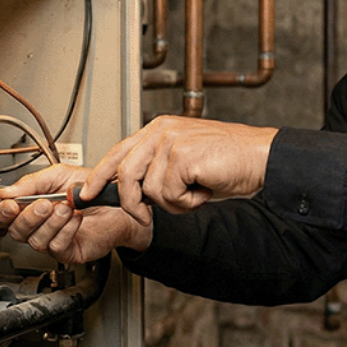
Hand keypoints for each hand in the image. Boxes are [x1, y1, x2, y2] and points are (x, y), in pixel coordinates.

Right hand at [0, 164, 151, 263]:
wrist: (119, 202)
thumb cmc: (91, 189)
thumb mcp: (58, 175)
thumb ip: (31, 183)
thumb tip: (6, 192)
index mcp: (30, 206)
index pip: (5, 215)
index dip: (3, 212)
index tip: (10, 205)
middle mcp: (38, 225)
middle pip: (16, 231)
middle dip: (28, 217)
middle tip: (44, 204)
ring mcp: (52, 239)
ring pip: (36, 241)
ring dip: (50, 222)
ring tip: (66, 207)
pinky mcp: (68, 251)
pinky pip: (57, 245)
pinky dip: (66, 230)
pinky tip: (76, 217)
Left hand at [80, 116, 278, 224]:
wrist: (261, 158)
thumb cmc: (229, 162)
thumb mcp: (185, 163)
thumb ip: (157, 170)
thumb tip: (131, 193)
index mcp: (159, 129)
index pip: (118, 152)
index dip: (100, 176)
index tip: (86, 193)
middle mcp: (161, 131)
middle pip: (125, 173)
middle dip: (131, 202)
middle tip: (144, 217)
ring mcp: (171, 141)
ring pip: (149, 189)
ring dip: (174, 202)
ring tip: (196, 191)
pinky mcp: (182, 155)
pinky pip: (169, 194)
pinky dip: (188, 202)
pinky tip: (204, 190)